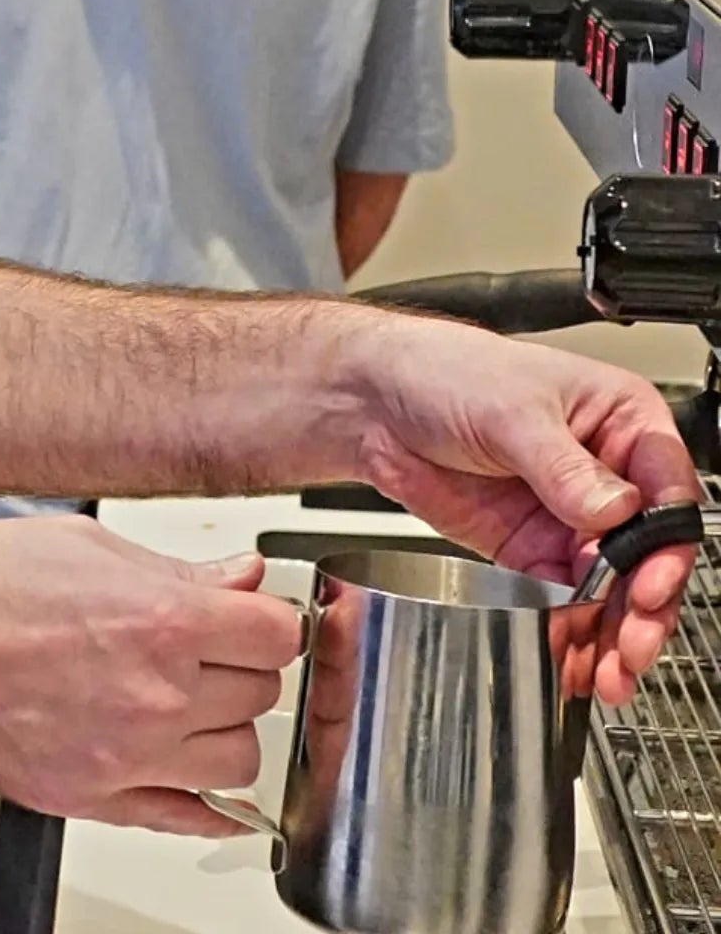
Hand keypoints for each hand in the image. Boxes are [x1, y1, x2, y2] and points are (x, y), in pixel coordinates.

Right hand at [0, 516, 300, 833]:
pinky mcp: (91, 798)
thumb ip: (177, 570)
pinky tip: (193, 773)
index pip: (279, 635)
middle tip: (202, 645)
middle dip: (238, 665)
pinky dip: (205, 801)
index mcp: (161, 621)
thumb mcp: (85, 546)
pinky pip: (186, 819)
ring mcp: (127, 757)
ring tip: (181, 699)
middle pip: (262, 695)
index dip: (268, 619)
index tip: (251, 617)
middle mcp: (155, 697)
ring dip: (222, 728)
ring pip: (238, 762)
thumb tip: (241, 580)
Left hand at [349, 310, 699, 702]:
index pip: (668, 491)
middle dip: (645, 603)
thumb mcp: (509, 410)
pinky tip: (575, 658)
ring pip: (614, 586)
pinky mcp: (531, 547)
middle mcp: (606, 473)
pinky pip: (564, 598)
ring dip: (614, 630)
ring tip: (609, 670)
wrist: (374, 401)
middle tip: (631, 642)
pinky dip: (571, 630)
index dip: (665, 544)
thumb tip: (612, 511)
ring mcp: (570, 516)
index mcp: (621, 421)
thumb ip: (563, 466)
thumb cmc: (444, 371)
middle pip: (648, 551)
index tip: (646, 583)